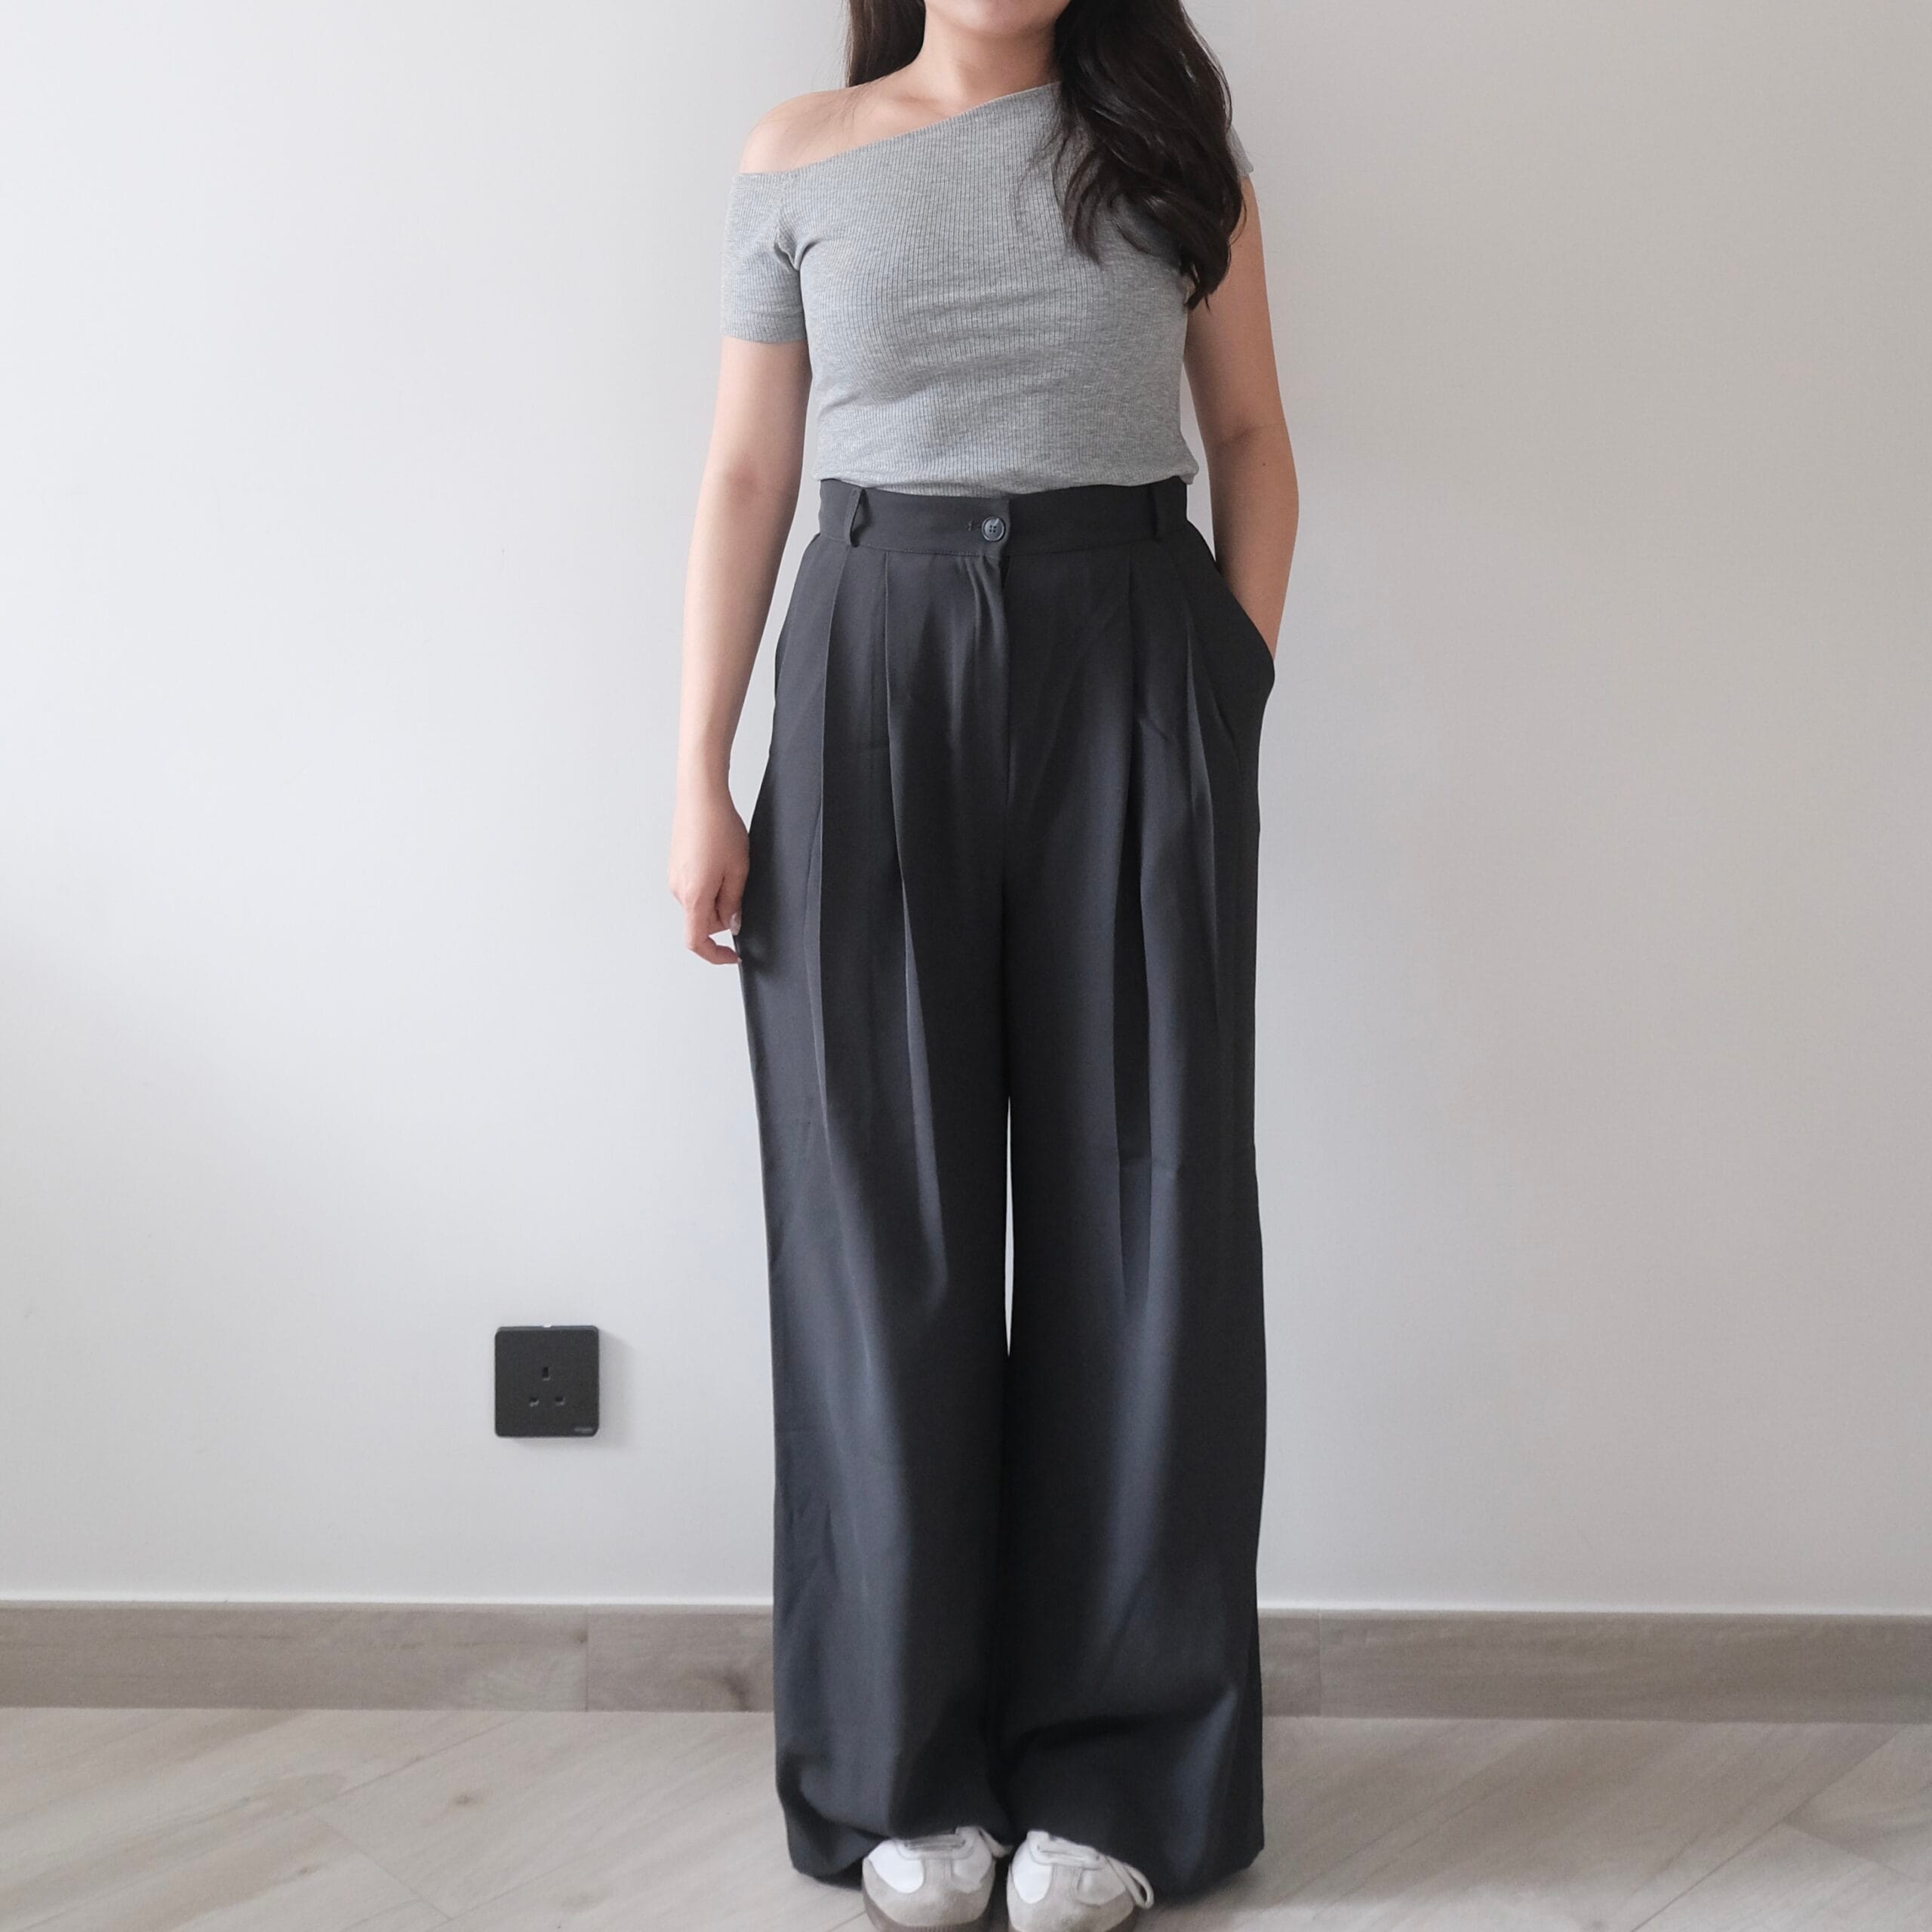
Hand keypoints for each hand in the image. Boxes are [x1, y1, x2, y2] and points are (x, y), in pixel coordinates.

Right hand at [668, 783, 749, 963]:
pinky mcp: (676, 867)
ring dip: (718, 895)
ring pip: (700, 904)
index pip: (697, 941)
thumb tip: (732, 924)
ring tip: (730, 865)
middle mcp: (678, 890)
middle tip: (741, 885)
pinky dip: (710, 884)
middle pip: (703, 921)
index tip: (733, 956)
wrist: (700, 797)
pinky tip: (719, 859)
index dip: (716, 955)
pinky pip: (695, 888)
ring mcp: (674, 878)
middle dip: (725, 913)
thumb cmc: (719, 828)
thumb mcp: (739, 870)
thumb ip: (734, 903)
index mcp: (693, 896)